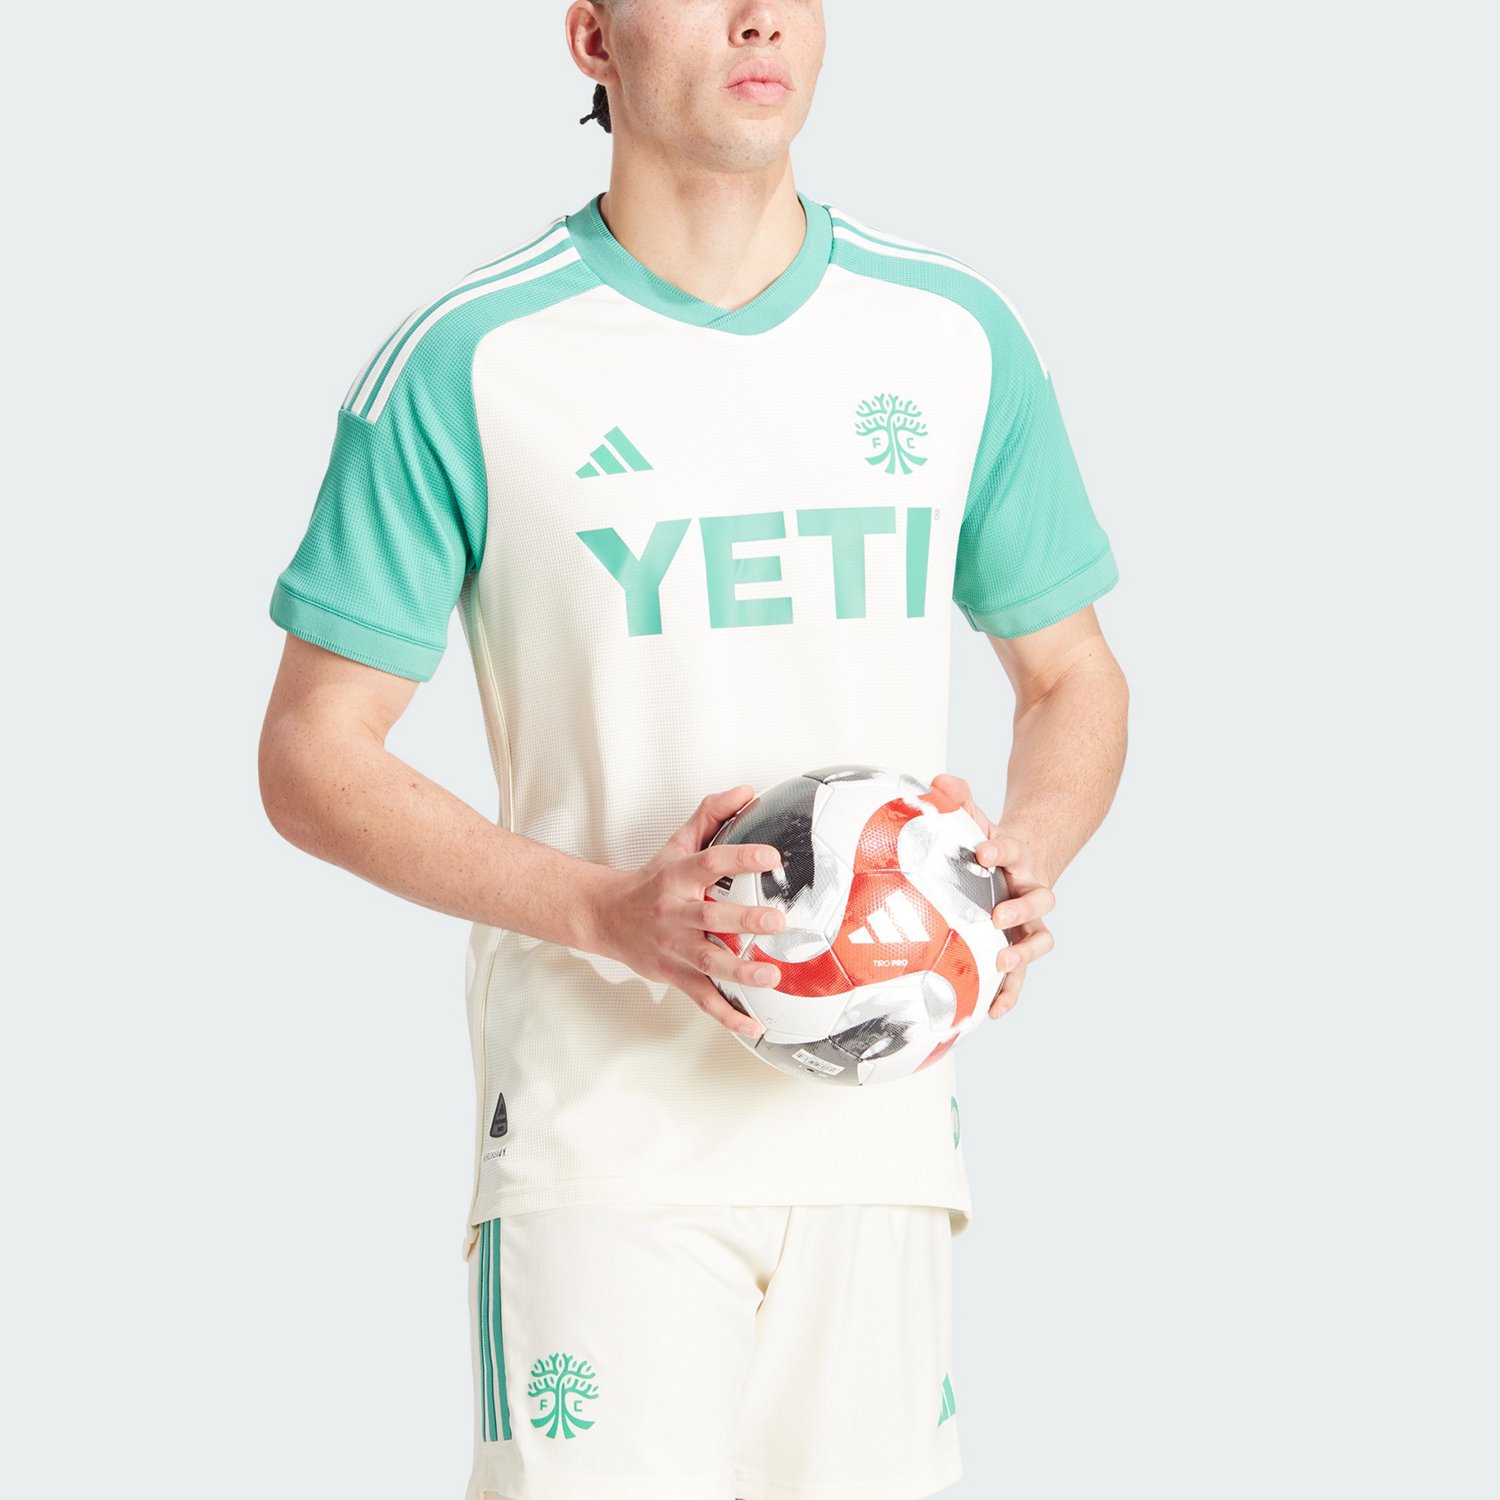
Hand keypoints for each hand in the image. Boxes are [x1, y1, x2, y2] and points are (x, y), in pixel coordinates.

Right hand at [590, 784, 785, 1039]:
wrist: (604, 918)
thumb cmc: (651, 881)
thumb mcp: (676, 843)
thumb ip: (711, 814)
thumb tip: (747, 792)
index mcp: (676, 878)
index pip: (708, 863)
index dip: (739, 858)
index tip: (771, 856)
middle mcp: (674, 914)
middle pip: (708, 918)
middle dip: (743, 921)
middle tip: (777, 921)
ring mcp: (674, 949)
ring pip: (707, 963)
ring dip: (740, 971)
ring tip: (770, 975)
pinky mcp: (675, 976)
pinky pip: (703, 999)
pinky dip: (728, 1015)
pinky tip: (754, 1024)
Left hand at [929, 772, 1055, 1018]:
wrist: (1031, 858)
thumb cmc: (993, 844)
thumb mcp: (978, 819)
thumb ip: (960, 799)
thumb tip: (939, 780)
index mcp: (1017, 859)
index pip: (1012, 850)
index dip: (1000, 849)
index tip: (983, 850)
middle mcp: (1030, 891)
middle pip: (1040, 900)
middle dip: (1020, 908)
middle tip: (997, 914)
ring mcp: (1029, 922)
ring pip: (1039, 940)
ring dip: (1023, 953)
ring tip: (1002, 961)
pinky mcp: (1021, 945)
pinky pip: (1021, 973)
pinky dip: (1011, 992)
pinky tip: (993, 1012)